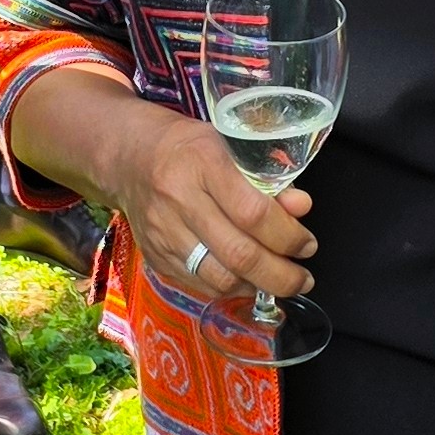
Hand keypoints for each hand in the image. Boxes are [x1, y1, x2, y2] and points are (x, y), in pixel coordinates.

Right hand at [107, 108, 313, 303]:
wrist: (126, 157)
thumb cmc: (186, 147)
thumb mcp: (230, 146)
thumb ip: (267, 179)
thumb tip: (301, 208)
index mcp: (203, 163)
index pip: (253, 213)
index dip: (288, 236)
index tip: (307, 245)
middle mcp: (179, 200)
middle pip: (238, 254)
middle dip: (280, 275)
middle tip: (303, 279)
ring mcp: (163, 233)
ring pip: (219, 278)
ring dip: (258, 286)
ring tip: (279, 282)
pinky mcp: (155, 256)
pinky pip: (200, 284)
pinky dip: (230, 288)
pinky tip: (247, 280)